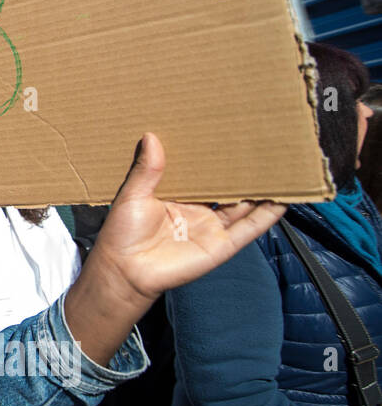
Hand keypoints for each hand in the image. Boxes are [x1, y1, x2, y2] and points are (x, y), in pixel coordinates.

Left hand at [65, 132, 284, 364]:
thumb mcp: (132, 194)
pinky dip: (268, 215)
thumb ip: (146, 169)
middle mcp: (198, 211)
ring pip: (244, 206)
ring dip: (262, 191)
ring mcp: (212, 228)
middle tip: (261, 145)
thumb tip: (150, 135)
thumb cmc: (122, 234)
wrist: (126, 271)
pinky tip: (284, 199)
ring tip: (282, 169)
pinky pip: (249, 228)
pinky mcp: (221, 245)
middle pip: (227, 188)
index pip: (201, 173)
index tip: (225, 134)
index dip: (213, 157)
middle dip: (242, 171)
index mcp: (177, 196)